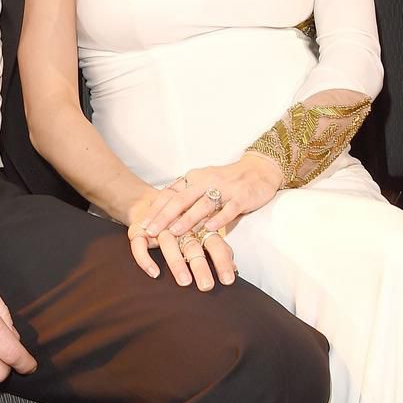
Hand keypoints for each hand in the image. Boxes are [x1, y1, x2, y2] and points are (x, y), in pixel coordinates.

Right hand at [127, 190, 236, 291]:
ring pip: (168, 245)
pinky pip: (139, 246)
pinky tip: (154, 273)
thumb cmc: (181, 223)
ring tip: (184, 282)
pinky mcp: (138, 232)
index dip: (222, 260)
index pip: (214, 243)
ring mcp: (158, 229)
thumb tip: (236, 268)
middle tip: (207, 286)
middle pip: (192, 246)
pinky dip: (146, 260)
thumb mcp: (201, 232)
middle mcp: (179, 227)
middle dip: (200, 266)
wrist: (148, 204)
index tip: (229, 280)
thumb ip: (219, 249)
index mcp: (198, 227)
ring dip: (177, 262)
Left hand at [141, 156, 282, 241]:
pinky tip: (211, 229)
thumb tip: (162, 218)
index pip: (170, 193)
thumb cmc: (227, 181)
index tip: (142, 224)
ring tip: (175, 232)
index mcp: (194, 178)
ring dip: (188, 219)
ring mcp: (225, 189)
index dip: (156, 209)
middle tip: (151, 232)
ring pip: (203, 204)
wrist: (259, 170)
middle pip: (181, 199)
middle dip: (164, 216)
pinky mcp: (242, 197)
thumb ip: (186, 199)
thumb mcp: (203, 184)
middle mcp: (206, 181)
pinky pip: (230, 209)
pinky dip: (220, 218)